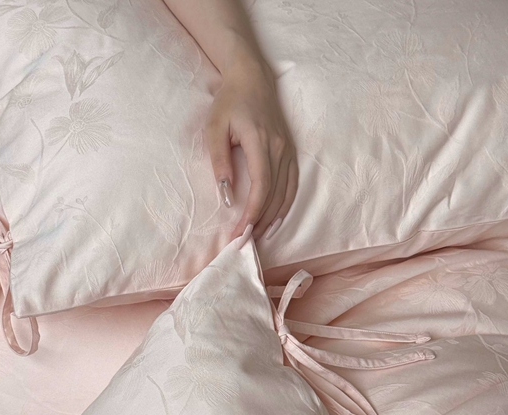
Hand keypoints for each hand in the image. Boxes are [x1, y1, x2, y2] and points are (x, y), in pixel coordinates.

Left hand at [206, 55, 298, 241]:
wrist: (251, 77)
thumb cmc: (229, 102)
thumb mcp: (215, 129)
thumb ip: (220, 162)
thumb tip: (227, 196)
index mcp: (262, 143)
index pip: (260, 189)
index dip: (251, 215)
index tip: (239, 233)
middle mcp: (280, 149)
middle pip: (274, 196)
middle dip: (259, 223)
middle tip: (243, 243)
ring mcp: (288, 151)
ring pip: (285, 194)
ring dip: (272, 219)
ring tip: (257, 237)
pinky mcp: (290, 152)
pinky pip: (292, 185)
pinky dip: (285, 206)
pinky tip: (274, 221)